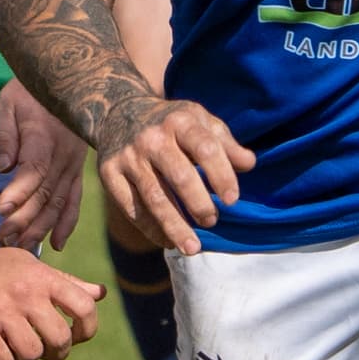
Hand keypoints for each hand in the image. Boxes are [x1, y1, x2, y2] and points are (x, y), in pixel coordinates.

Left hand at [0, 74, 83, 250]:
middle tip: (3, 238)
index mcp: (44, 136)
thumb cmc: (29, 92)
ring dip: (41, 228)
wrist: (68, 80)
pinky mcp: (77, 172)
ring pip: (59, 203)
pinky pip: (74, 201)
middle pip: (45, 193)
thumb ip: (4, 135)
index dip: (19, 190)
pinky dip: (67, 224)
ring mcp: (73, 165)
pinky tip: (56, 244)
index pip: (34, 168)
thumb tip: (3, 167)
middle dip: (24, 219)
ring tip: (20, 247)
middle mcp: (64, 155)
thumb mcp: (9, 103)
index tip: (2, 209)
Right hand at [0, 238, 100, 359]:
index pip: (85, 306)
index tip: (76, 335)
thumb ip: (65, 283)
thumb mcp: (28, 266)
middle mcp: (23, 293)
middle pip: (60, 340)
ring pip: (32, 355)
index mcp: (41, 276)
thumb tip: (100, 294)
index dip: (88, 329)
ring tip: (18, 349)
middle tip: (45, 350)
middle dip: (57, 353)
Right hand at [96, 97, 253, 257]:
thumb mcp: (199, 120)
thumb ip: (225, 142)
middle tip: (212, 221)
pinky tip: (167, 240)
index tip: (232, 200)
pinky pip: (131, 207)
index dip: (221, 175)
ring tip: (192, 248)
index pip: (205, 148)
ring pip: (154, 197)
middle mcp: (152, 138)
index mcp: (180, 120)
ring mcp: (128, 156)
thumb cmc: (171, 123)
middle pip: (180, 176)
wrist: (118, 111)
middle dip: (199, 204)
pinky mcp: (109, 173)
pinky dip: (150, 228)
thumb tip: (249, 164)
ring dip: (175, 226)